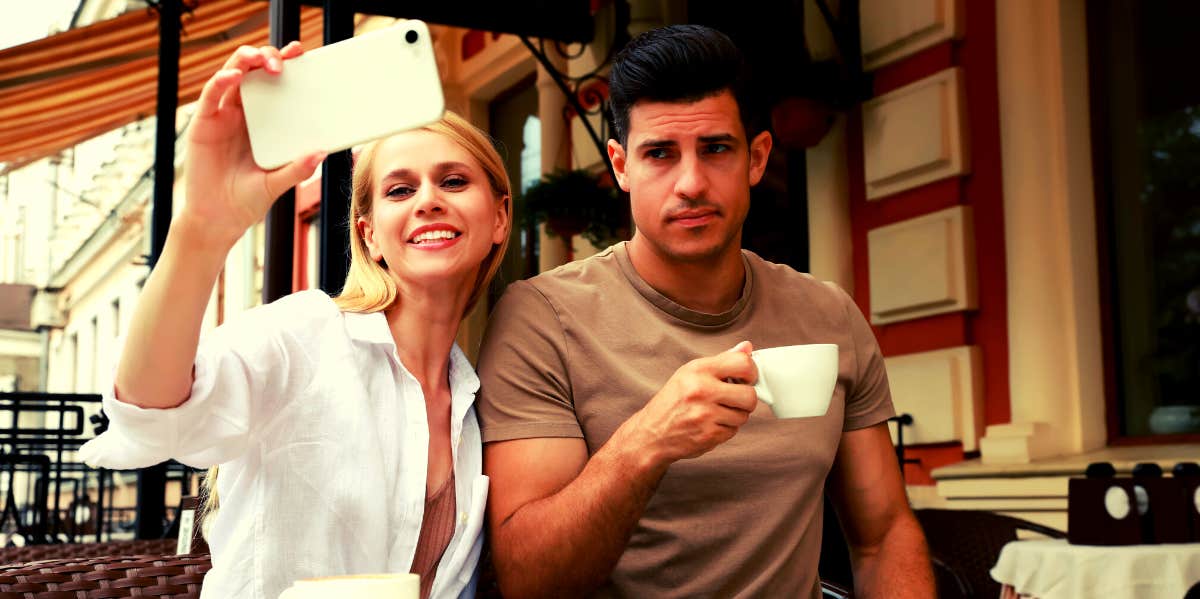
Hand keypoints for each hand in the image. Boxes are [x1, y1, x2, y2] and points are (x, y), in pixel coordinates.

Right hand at [182, 42, 325, 245]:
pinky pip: (210, 97)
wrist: (220, 219)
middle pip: (253, 72)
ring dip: (244, 62)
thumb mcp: (277, 183)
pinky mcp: (203, 124)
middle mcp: (243, 113)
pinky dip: (220, 82)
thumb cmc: (248, 200)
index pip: (274, 85)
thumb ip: (297, 168)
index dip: (286, 65)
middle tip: (285, 60)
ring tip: (258, 58)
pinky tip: (232, 76)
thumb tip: (322, 152)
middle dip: (268, 58)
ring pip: (231, 76)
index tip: (302, 53)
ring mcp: (222, 116)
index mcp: (264, 122)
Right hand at [622, 341, 758, 462]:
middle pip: (750, 395)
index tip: (746, 378)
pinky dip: (725, 429)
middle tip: (734, 399)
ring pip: (743, 416)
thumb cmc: (672, 401)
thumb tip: (747, 347)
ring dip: (734, 416)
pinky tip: (709, 425)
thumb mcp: (690, 373)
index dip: (751, 372)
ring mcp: (705, 414)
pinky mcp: (708, 435)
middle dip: (746, 400)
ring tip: (716, 413)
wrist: (651, 433)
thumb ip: (721, 361)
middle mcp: (701, 390)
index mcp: (698, 370)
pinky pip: (733, 431)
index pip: (743, 363)